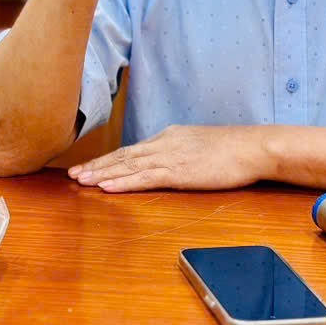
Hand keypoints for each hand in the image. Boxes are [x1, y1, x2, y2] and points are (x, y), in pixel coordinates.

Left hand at [67, 125, 272, 192]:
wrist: (253, 147)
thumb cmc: (233, 150)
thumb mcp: (200, 146)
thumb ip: (181, 152)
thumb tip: (169, 162)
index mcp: (168, 137)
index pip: (131, 149)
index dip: (108, 159)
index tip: (89, 166)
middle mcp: (163, 144)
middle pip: (123, 156)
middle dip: (96, 166)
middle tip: (72, 175)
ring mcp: (170, 157)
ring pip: (128, 166)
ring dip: (102, 174)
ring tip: (80, 181)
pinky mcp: (178, 172)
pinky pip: (144, 178)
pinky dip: (123, 182)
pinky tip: (107, 187)